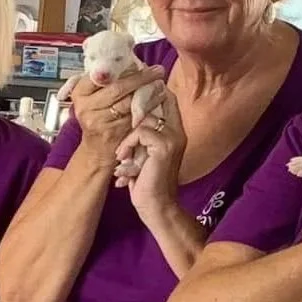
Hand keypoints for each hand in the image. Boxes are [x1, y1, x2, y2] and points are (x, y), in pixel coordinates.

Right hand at [65, 64, 167, 162]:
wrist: (96, 148)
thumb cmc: (98, 116)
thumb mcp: (93, 96)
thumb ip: (104, 79)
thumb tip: (128, 58)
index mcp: (80, 92)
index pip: (101, 74)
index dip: (121, 68)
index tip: (138, 62)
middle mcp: (86, 107)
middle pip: (117, 87)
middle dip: (140, 78)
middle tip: (158, 70)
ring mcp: (99, 121)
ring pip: (128, 102)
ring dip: (148, 92)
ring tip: (160, 83)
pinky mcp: (113, 132)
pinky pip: (134, 116)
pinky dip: (148, 106)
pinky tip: (157, 100)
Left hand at [115, 87, 185, 219]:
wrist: (156, 207)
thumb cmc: (146, 182)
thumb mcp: (142, 154)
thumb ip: (141, 135)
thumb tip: (125, 113)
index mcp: (175, 132)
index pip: (167, 99)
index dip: (148, 95)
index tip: (129, 106)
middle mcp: (178, 132)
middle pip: (157, 102)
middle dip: (134, 113)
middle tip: (124, 138)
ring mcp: (174, 138)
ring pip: (144, 119)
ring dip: (128, 138)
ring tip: (123, 156)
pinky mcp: (165, 146)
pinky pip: (140, 131)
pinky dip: (128, 144)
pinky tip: (124, 160)